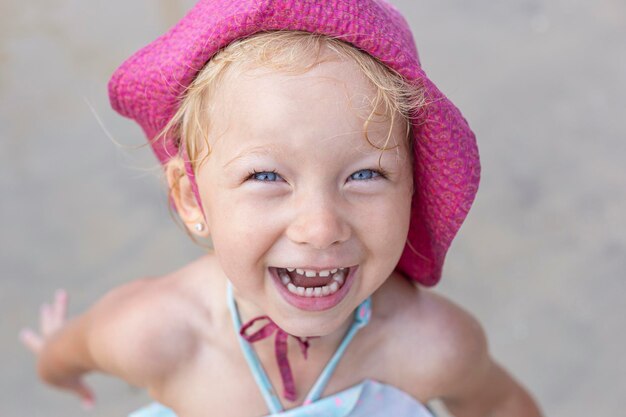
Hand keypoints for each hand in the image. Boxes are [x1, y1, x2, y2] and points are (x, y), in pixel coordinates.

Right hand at [19, 289, 95, 409]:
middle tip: (40, 313)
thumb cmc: (67, 371)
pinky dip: (60, 303)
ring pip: (55, 316)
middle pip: (46, 330)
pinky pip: (61, 309)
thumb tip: (92, 405)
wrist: (62, 356)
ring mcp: (56, 330)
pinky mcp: (63, 322)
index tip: (25, 333)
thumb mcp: (74, 383)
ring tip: (58, 295)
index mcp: (48, 355)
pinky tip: (62, 294)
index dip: (35, 344)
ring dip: (56, 307)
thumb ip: (84, 392)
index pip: (41, 350)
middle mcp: (50, 341)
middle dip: (45, 322)